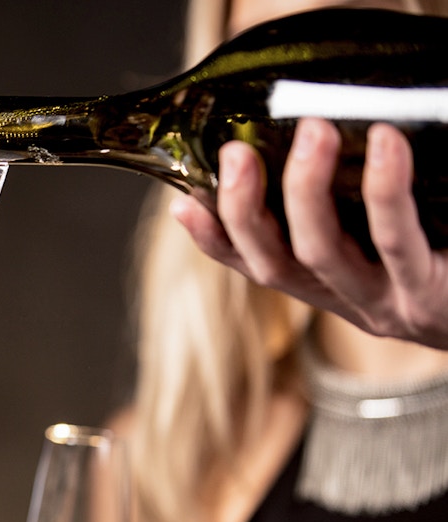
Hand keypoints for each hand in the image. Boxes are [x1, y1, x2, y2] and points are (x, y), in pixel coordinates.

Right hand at [172, 117, 447, 348]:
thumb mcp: (390, 247)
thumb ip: (348, 213)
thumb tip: (300, 150)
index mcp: (328, 291)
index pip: (253, 267)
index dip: (212, 240)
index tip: (182, 202)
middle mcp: (346, 303)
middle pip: (274, 264)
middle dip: (244, 207)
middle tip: (234, 150)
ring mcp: (385, 304)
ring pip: (320, 253)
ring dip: (303, 191)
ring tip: (310, 133)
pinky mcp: (429, 293)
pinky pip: (398, 240)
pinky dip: (386, 190)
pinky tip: (386, 143)